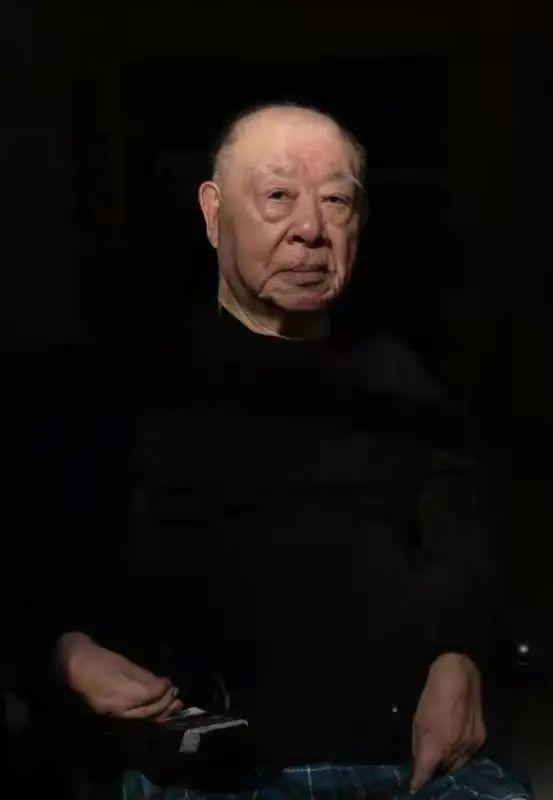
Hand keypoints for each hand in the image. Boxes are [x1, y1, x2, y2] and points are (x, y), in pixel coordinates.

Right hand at [57, 632, 182, 721]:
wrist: (71, 667)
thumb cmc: (98, 659)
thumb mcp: (123, 663)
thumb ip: (143, 677)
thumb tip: (160, 684)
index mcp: (122, 692)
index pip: (151, 696)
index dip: (163, 690)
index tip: (170, 682)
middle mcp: (118, 709)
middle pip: (149, 713)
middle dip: (165, 704)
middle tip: (177, 695)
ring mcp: (112, 716)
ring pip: (142, 721)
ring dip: (160, 714)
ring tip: (173, 705)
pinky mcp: (109, 718)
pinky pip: (133, 720)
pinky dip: (147, 716)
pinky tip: (156, 710)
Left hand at [411, 652, 485, 792]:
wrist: (458, 676)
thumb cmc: (432, 695)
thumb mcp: (418, 720)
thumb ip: (419, 745)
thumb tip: (420, 762)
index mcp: (436, 743)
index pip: (426, 773)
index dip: (419, 783)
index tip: (414, 789)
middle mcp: (455, 749)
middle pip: (445, 772)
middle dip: (436, 774)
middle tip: (428, 772)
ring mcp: (471, 745)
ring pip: (459, 766)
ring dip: (449, 766)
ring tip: (441, 761)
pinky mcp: (481, 740)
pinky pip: (469, 756)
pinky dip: (460, 755)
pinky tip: (454, 748)